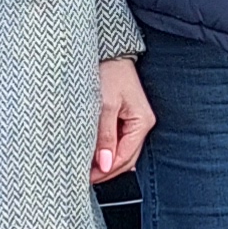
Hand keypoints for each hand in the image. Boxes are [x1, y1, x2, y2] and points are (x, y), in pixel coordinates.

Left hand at [93, 57, 154, 177]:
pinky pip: (118, 140)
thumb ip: (105, 137)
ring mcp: (135, 121)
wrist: (109, 51)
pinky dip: (106, 148)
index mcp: (142, 122)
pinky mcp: (126, 116)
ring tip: (86, 164)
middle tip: (85, 176)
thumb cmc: (109, 73)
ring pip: (122, 151)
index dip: (106, 171)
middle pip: (126, 158)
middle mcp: (142, 124)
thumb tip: (106, 165)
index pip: (125, 158)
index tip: (87, 177)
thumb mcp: (104, 106)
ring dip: (105, 160)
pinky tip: (94, 150)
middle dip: (106, 170)